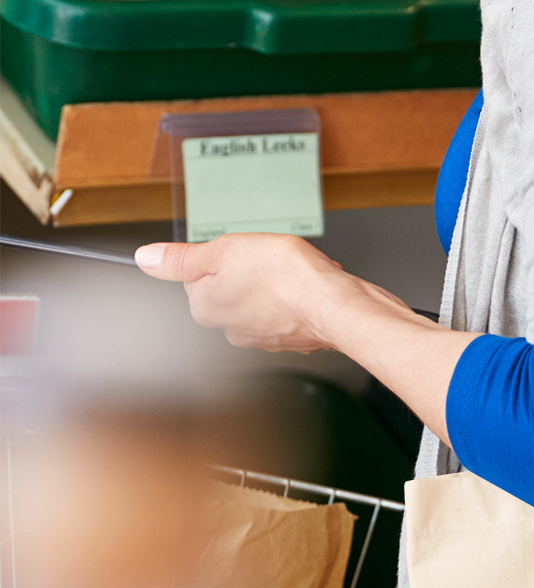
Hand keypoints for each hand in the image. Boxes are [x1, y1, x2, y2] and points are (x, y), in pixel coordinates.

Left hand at [133, 233, 365, 353]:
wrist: (333, 305)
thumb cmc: (284, 277)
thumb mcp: (222, 250)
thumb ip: (180, 258)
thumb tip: (145, 258)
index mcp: (204, 307)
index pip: (201, 273)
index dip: (223, 254)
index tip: (243, 250)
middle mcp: (228, 328)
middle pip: (232, 285)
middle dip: (251, 268)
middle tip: (270, 257)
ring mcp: (261, 337)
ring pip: (262, 297)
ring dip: (277, 281)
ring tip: (293, 271)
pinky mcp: (290, 337)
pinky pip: (288, 309)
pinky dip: (297, 295)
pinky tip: (307, 285)